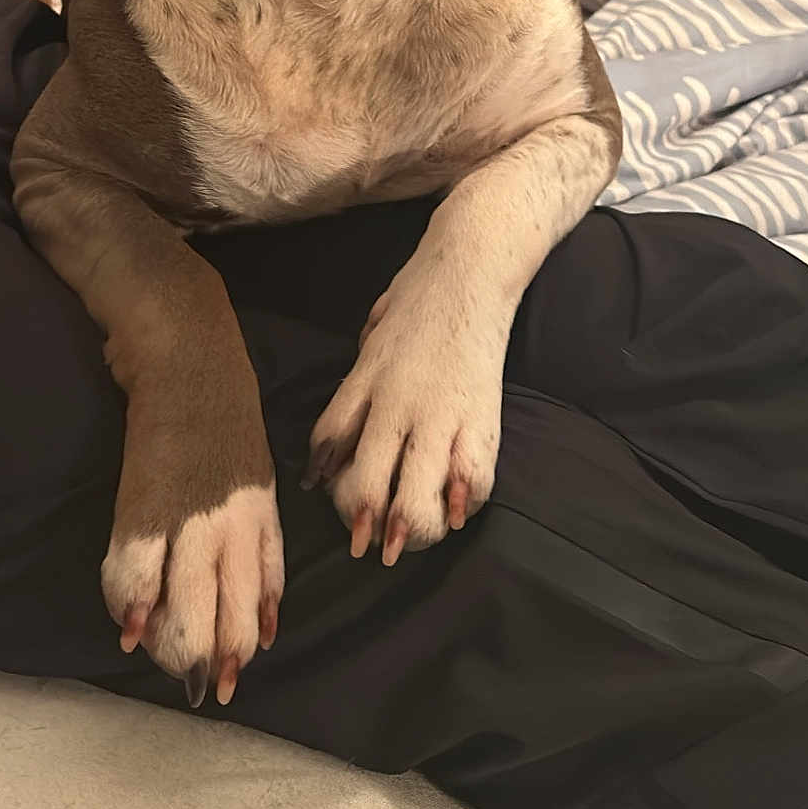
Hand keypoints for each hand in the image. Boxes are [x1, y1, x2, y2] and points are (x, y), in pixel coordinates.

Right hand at [99, 367, 283, 707]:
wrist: (186, 355)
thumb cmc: (222, 410)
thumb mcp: (255, 469)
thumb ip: (255, 526)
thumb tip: (253, 590)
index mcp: (261, 510)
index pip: (266, 582)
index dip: (256, 626)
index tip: (249, 661)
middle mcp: (231, 522)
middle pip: (231, 605)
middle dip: (222, 653)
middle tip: (212, 687)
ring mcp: (188, 516)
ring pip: (189, 601)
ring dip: (180, 647)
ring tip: (174, 672)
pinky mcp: (144, 505)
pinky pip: (137, 570)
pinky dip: (131, 606)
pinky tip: (129, 631)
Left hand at [305, 251, 503, 565]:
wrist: (472, 267)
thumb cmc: (417, 297)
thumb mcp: (371, 337)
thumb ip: (358, 384)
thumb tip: (339, 439)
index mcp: (364, 379)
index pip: (328, 441)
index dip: (325, 481)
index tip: (327, 498)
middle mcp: (397, 403)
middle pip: (366, 482)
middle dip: (361, 523)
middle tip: (366, 541)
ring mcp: (441, 413)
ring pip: (415, 494)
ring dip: (409, 528)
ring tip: (408, 539)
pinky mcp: (482, 416)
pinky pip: (473, 477)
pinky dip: (464, 503)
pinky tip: (457, 512)